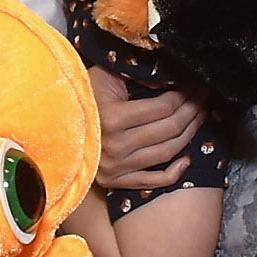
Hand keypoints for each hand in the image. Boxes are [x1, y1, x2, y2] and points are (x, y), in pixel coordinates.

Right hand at [93, 68, 198, 192]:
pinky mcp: (116, 181)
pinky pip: (153, 182)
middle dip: (193, 110)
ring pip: (167, 152)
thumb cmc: (82, 96)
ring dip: (190, 133)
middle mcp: (116, 146)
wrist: (54, 125)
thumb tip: (168, 81)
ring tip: (199, 117)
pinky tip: (187, 159)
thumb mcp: (104, 76)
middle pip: (170, 129)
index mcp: (113, 118)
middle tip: (203, 97)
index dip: (185, 95)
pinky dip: (174, 173)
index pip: (164, 108)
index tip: (195, 85)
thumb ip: (136, 75)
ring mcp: (117, 167)